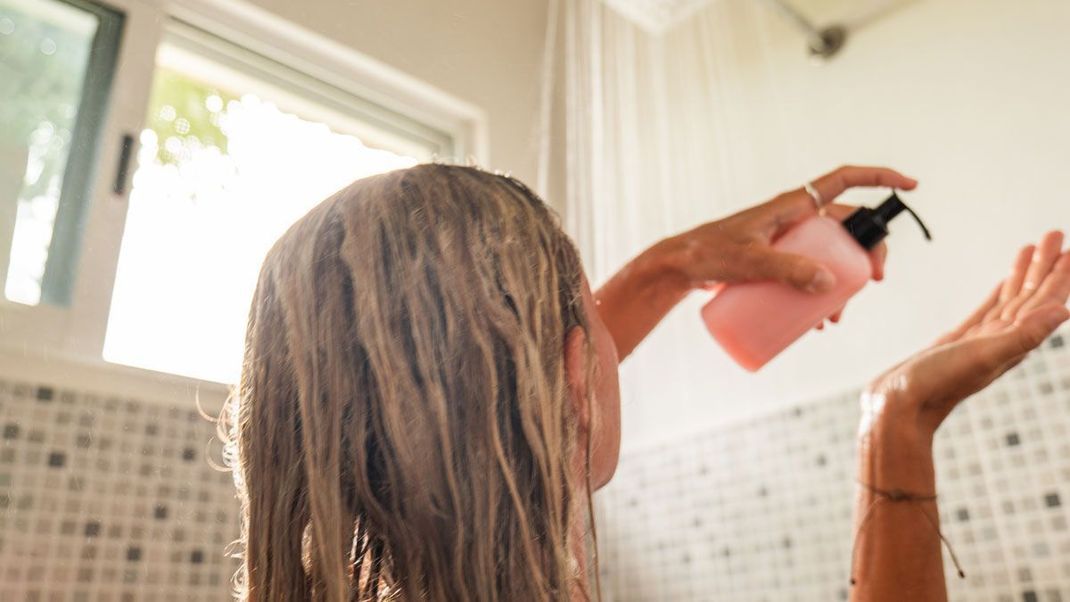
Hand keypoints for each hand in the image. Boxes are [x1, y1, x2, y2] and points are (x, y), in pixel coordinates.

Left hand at [657, 166, 917, 325]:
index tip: (910, 186)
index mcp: (793, 205)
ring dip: (842, 283)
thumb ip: (787, 270)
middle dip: (867, 253)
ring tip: (837, 316)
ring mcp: (786, 242)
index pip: (844, 180)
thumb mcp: (749, 261)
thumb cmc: (709, 255)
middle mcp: (795, 220)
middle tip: (874, 281)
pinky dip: (820, 294)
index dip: (879, 178)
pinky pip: (809, 273)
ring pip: (829, 256)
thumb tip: (829, 284)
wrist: (679, 268)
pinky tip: (819, 320)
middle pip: (847, 227)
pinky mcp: (776, 262)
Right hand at [865, 231, 1069, 446]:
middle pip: (1030, 296)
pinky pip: (987, 311)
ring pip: (1010, 301)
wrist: (897, 408)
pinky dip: (999, 294)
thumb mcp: (983, 357)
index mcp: (1012, 343)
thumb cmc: (937, 386)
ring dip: (1022, 275)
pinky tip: (1003, 283)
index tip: (1069, 250)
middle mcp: (1001, 341)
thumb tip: (1065, 311)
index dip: (1058, 277)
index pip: (1043, 302)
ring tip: (1032, 249)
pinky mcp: (957, 342)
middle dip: (1043, 267)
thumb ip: (1024, 335)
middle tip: (1054, 235)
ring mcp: (980, 341)